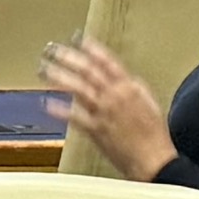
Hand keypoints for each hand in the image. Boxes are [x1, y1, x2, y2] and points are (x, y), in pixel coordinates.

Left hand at [36, 36, 170, 181]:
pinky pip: (74, 117)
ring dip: (59, 77)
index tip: (77, 38)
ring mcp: (104, 112)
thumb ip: (134, 88)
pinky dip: (59, 110)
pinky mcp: (96, 130)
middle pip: (88, 70)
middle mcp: (115, 96)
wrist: (154, 160)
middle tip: (52, 49)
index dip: (91, 48)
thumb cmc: (154, 135)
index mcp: (129, 87)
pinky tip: (46, 103)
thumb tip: (125, 78)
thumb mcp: (149, 103)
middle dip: (68, 57)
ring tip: (44, 69)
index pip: (107, 61)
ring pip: (78, 89)